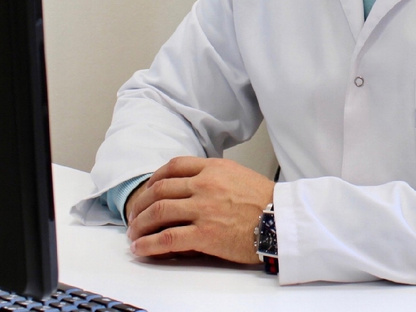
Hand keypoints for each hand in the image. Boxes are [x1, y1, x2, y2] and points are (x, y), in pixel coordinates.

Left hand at [124, 156, 274, 263]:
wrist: (282, 220)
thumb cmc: (266, 201)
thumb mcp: (239, 175)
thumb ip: (214, 176)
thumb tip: (192, 186)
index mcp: (213, 168)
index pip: (174, 166)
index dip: (154, 179)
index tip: (148, 189)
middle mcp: (204, 185)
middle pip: (160, 190)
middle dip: (141, 204)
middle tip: (134, 215)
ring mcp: (203, 209)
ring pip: (158, 212)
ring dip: (139, 224)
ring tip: (133, 233)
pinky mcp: (204, 234)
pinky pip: (167, 238)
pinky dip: (148, 244)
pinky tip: (141, 249)